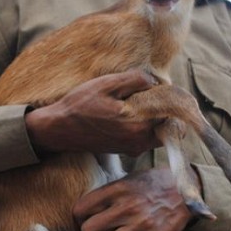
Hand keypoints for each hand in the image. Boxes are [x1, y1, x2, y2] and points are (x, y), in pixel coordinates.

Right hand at [25, 69, 160, 155]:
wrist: (59, 129)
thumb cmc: (80, 105)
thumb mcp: (106, 84)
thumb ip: (135, 80)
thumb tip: (155, 82)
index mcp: (138, 124)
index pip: (171, 112)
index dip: (169, 97)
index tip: (159, 87)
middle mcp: (140, 141)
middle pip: (170, 124)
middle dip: (165, 109)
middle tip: (150, 94)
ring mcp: (134, 148)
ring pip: (160, 132)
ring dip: (156, 118)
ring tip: (137, 102)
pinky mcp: (128, 150)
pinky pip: (148, 137)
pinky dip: (146, 125)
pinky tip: (129, 113)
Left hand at [73, 168, 193, 230]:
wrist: (186, 192)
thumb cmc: (154, 184)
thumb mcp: (130, 179)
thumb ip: (109, 193)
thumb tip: (87, 209)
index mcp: (118, 189)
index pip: (81, 209)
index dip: (79, 217)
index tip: (84, 219)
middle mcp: (125, 207)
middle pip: (87, 230)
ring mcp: (138, 226)